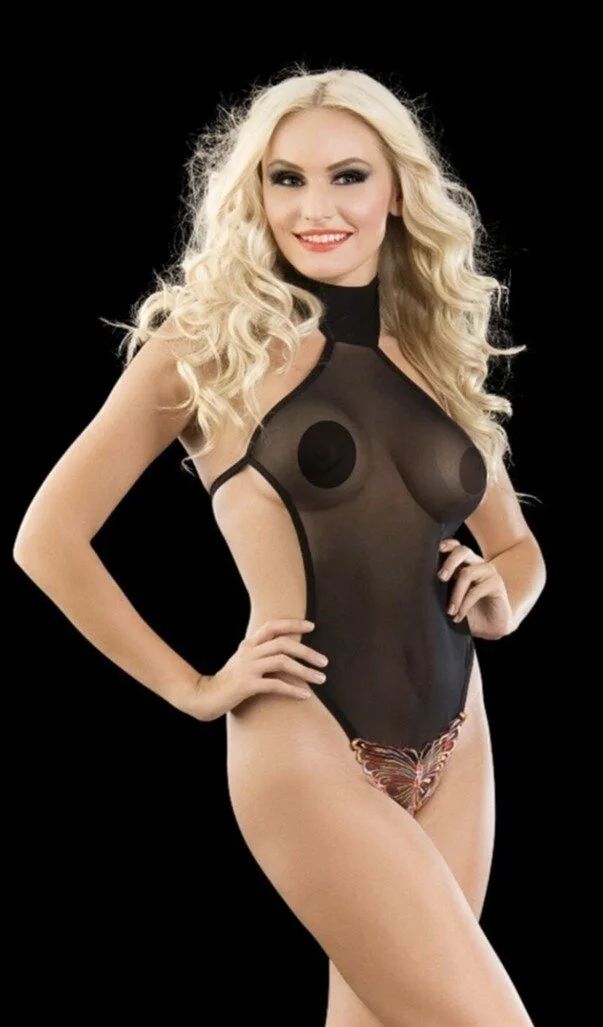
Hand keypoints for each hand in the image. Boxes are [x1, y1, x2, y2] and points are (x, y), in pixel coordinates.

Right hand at [180, 618, 328, 721]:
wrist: (204, 697)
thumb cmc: (228, 681)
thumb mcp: (243, 662)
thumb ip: (259, 654)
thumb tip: (285, 653)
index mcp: (248, 645)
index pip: (272, 627)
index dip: (293, 624)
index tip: (311, 626)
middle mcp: (249, 652)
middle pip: (283, 644)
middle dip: (307, 651)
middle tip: (324, 661)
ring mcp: (247, 668)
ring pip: (282, 662)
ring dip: (305, 670)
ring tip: (321, 678)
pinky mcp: (247, 686)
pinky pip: (275, 685)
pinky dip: (293, 689)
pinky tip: (306, 695)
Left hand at [437, 538, 512, 640]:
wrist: (489, 628)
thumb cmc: (467, 611)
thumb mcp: (450, 598)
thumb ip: (441, 587)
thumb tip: (419, 583)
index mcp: (464, 563)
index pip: (456, 546)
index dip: (447, 544)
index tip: (437, 549)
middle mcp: (477, 563)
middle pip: (462, 551)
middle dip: (449, 563)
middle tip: (440, 578)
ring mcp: (488, 572)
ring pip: (467, 573)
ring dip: (455, 594)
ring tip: (450, 611)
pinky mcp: (497, 584)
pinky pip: (476, 590)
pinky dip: (464, 604)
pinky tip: (458, 616)